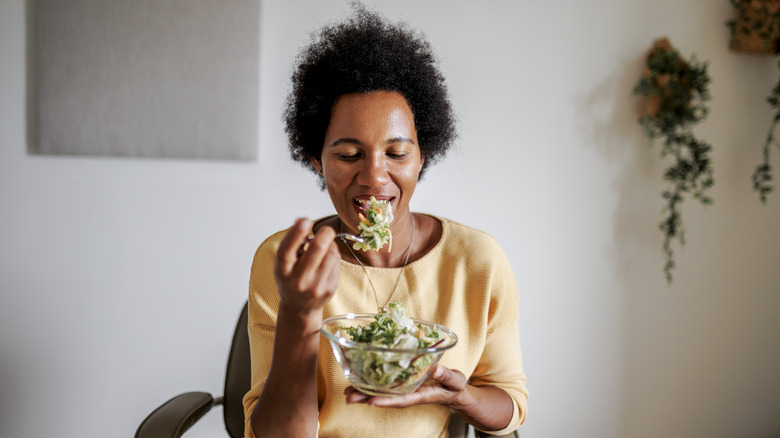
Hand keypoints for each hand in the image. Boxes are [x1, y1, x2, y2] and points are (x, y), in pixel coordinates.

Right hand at [274, 218, 340, 316]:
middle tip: (325, 230)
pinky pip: (337, 264)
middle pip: (318, 248)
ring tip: (323, 247)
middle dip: (325, 233)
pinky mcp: (330, 289)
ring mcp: (316, 286)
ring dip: (330, 245)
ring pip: (332, 254)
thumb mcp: (285, 261)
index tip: (305, 221)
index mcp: (283, 271)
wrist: (299, 307)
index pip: (287, 249)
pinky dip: (333, 256)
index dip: (296, 233)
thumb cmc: (291, 278)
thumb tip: (301, 220)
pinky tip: (326, 261)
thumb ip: (292, 240)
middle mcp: (298, 280)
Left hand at [344, 365, 469, 408]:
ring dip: (365, 393)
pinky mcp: (403, 384)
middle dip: (367, 398)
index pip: (402, 400)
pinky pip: (386, 386)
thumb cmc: (455, 387)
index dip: (387, 401)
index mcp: (422, 395)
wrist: (454, 393)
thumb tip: (435, 369)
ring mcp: (405, 390)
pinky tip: (359, 382)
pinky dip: (372, 385)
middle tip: (348, 397)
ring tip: (347, 391)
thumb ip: (446, 376)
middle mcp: (409, 394)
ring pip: (382, 393)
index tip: (371, 402)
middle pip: (386, 398)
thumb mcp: (455, 381)